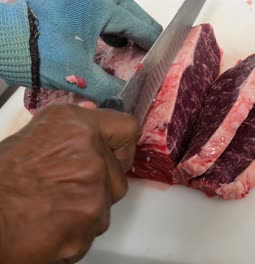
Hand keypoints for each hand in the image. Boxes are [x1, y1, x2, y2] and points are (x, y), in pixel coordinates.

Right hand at [0, 103, 139, 262]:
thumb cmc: (2, 178)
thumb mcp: (33, 136)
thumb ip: (72, 129)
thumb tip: (92, 112)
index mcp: (77, 126)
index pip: (127, 128)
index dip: (120, 146)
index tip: (112, 156)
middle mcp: (92, 153)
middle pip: (119, 174)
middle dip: (100, 184)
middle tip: (68, 188)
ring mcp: (96, 189)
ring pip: (107, 202)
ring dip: (88, 207)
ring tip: (54, 207)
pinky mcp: (93, 220)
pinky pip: (97, 225)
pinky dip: (80, 229)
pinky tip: (53, 224)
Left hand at [28, 0, 161, 102]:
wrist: (0, 37)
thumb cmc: (36, 49)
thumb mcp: (79, 74)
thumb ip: (109, 86)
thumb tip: (124, 98)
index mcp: (101, 7)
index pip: (139, 26)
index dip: (152, 43)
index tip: (160, 55)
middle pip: (130, 10)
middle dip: (140, 31)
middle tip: (145, 49)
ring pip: (113, 6)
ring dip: (122, 24)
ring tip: (123, 44)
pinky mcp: (65, 0)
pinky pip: (96, 7)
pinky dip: (104, 20)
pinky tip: (100, 35)